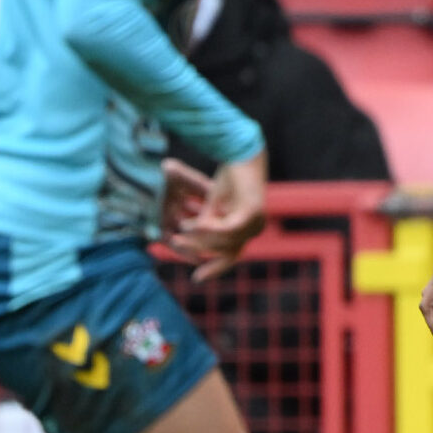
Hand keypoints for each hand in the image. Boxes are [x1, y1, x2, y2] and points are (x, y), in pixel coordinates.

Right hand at [165, 153, 265, 282]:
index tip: (196, 279)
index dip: (214, 269)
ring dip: (200, 238)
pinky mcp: (252, 211)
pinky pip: (228, 228)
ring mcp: (256, 222)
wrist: (242, 153)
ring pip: (224, 242)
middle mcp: (254, 229)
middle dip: (199, 249)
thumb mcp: (211, 207)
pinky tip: (193, 226)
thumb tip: (185, 241)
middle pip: (225, 251)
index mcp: (247, 230)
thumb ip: (203, 226)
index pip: (230, 256)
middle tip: (176, 243)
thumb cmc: (228, 177)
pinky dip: (210, 229)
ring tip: (179, 229)